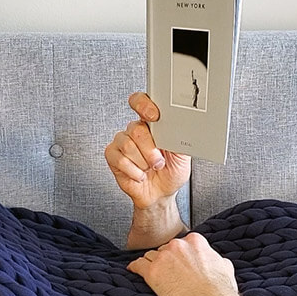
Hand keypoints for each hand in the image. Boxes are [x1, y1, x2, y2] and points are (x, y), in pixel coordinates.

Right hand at [104, 92, 190, 209]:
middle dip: (150, 150)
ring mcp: (122, 142)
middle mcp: (136, 130)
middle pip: (136, 129)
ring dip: (143, 162)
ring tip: (150, 168)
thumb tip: (180, 126)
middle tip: (159, 161)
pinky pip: (119, 159)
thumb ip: (180, 137)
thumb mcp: (183, 154)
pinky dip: (134, 171)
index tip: (154, 116)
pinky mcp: (112, 155)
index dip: (143, 105)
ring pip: (128, 145)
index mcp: (153, 123)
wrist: (161, 193)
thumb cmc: (172, 171)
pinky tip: (140, 174)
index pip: (141, 102)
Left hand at [127, 232, 239, 295]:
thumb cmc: (220, 289)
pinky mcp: (152, 272)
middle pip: (164, 249)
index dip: (178, 255)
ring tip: (152, 274)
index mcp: (194, 241)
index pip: (180, 243)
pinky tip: (133, 270)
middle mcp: (177, 245)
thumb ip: (216, 259)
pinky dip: (135, 267)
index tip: (177, 262)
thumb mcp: (225, 266)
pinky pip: (138, 265)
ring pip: (150, 256)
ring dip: (151, 264)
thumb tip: (218, 261)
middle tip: (168, 273)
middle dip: (165, 260)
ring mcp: (163, 257)